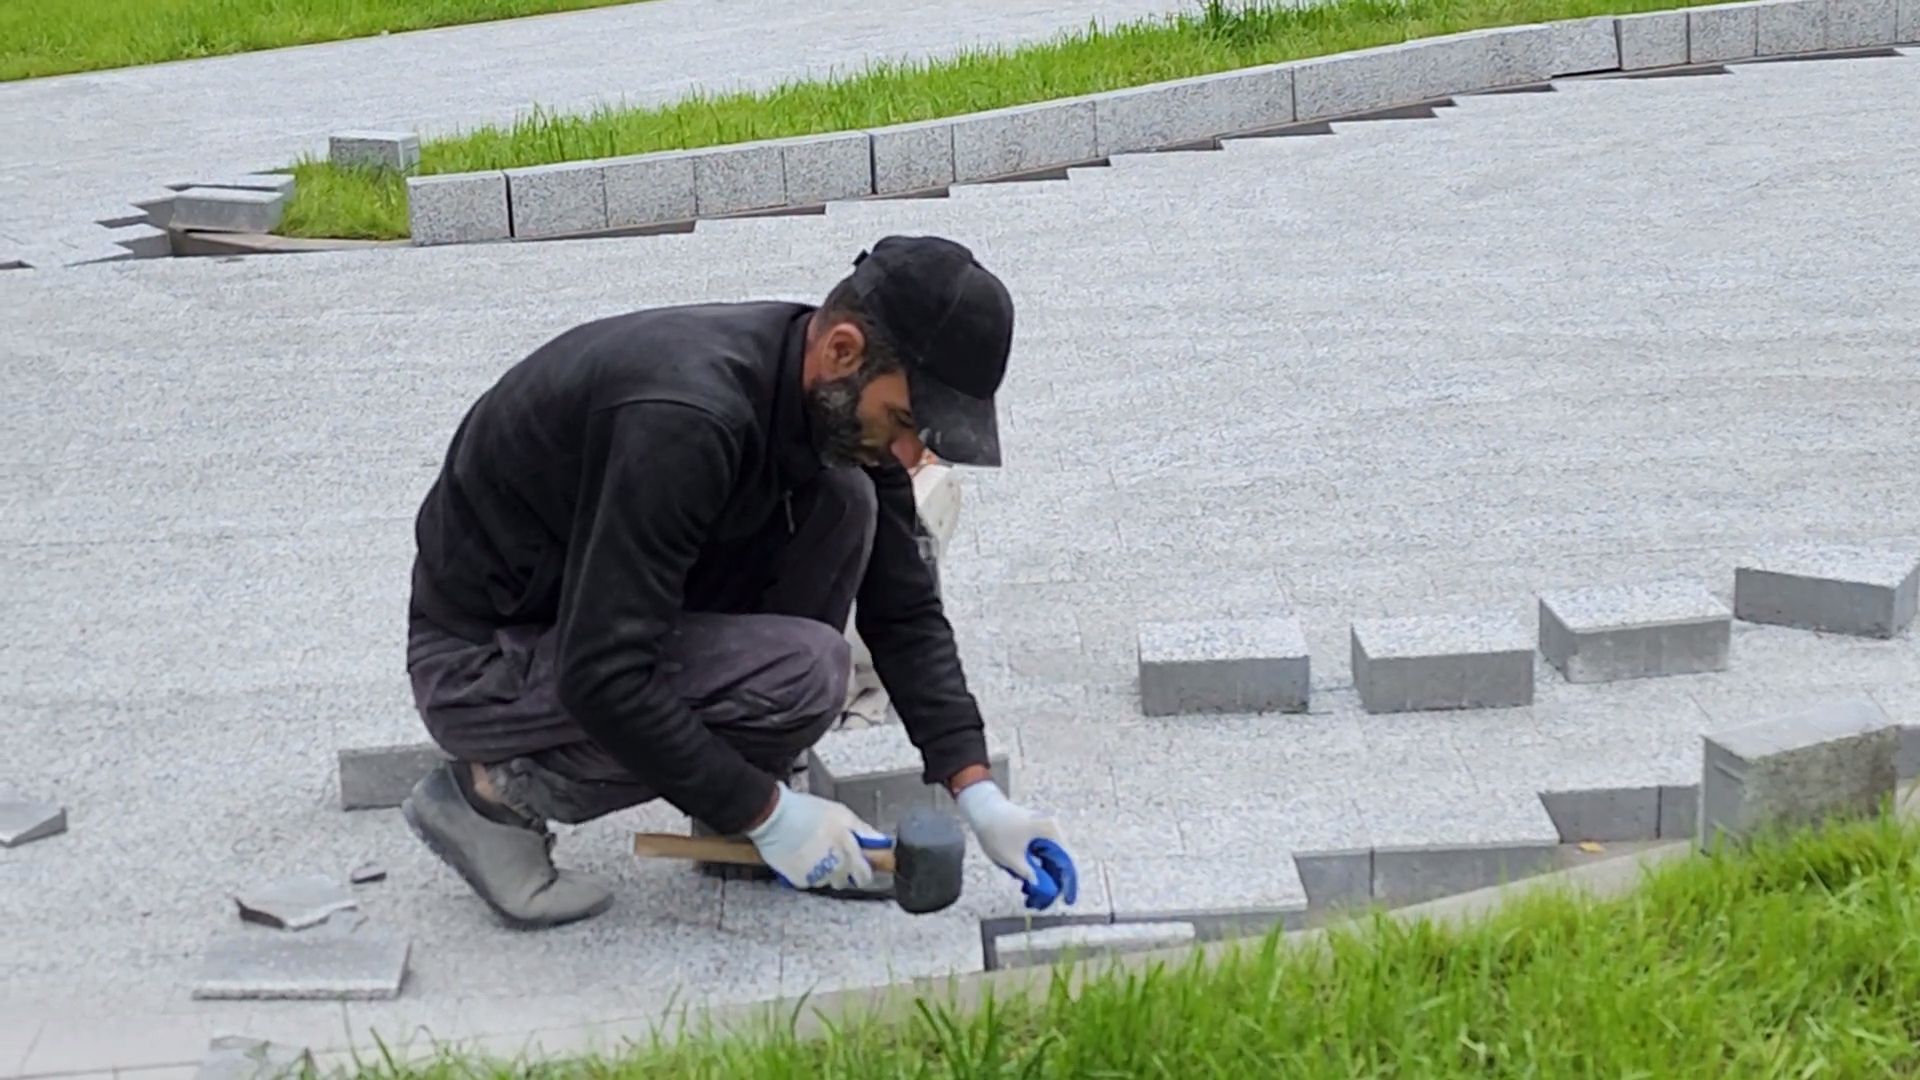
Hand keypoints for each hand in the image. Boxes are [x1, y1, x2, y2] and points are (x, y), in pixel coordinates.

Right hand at [745, 783, 889, 890]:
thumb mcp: (842, 814)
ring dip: (823, 871)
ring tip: (813, 851)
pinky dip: (807, 872)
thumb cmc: (809, 812)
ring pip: (826, 881)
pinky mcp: (799, 881)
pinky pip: (809, 881)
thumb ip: (863, 830)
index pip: (865, 875)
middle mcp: (835, 869)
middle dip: (842, 871)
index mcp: (849, 853)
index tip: (858, 863)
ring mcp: (817, 877)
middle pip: (844, 881)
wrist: (776, 818)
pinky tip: (801, 855)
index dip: (863, 870)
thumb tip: (881, 841)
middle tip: (832, 853)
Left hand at [954, 780, 1077, 910]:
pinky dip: (1037, 867)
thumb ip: (1029, 875)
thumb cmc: (996, 831)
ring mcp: (1043, 830)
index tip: (1066, 901)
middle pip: (1059, 861)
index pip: (1067, 862)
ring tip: (1033, 895)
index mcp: (1050, 832)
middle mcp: (1051, 829)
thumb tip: (1042, 888)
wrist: (981, 808)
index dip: (1068, 883)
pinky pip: (1041, 853)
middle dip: (1053, 883)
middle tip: (1044, 902)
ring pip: (1050, 858)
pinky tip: (1027, 881)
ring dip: (1044, 876)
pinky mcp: (1034, 832)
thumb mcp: (1012, 859)